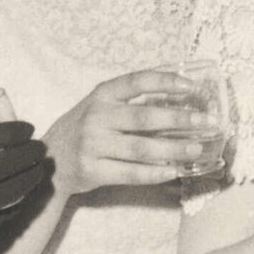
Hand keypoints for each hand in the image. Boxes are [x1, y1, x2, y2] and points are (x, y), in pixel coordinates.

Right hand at [44, 70, 220, 198]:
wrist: (48, 160)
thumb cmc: (84, 128)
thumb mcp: (100, 105)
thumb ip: (130, 101)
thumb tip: (179, 98)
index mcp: (102, 94)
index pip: (137, 81)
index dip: (166, 81)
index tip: (192, 87)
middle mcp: (96, 116)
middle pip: (144, 117)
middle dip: (179, 120)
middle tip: (206, 122)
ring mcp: (93, 145)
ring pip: (141, 148)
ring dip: (173, 150)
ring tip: (196, 149)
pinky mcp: (92, 170)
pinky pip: (131, 173)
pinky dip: (155, 173)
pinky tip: (173, 171)